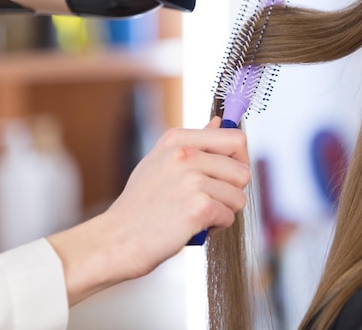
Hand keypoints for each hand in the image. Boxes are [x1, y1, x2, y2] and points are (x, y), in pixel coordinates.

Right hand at [48, 117, 250, 305]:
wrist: (118, 238)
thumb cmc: (141, 204)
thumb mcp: (161, 162)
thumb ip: (194, 142)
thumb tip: (221, 122)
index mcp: (177, 140)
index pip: (235, 139)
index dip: (239, 160)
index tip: (226, 176)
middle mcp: (185, 155)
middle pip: (243, 171)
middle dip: (231, 191)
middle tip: (206, 201)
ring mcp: (192, 180)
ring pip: (238, 197)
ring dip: (223, 211)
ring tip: (195, 214)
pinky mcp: (199, 207)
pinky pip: (229, 217)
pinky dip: (215, 227)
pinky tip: (192, 226)